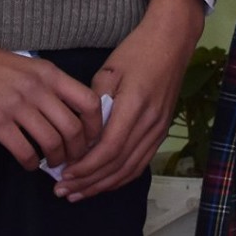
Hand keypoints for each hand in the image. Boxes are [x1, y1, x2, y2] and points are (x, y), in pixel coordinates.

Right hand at [0, 5, 102, 170]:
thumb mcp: (27, 66)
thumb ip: (46, 85)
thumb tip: (64, 113)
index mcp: (49, 73)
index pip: (88, 101)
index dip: (96, 125)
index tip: (92, 138)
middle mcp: (38, 89)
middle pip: (74, 128)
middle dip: (78, 150)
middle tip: (74, 159)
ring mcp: (17, 105)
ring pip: (52, 142)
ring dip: (56, 159)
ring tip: (53, 164)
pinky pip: (24, 150)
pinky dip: (31, 163)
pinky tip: (29, 163)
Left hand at [54, 0, 204, 201]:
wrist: (172, 40)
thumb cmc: (137, 50)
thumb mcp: (109, 70)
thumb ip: (95, 105)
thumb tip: (81, 135)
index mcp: (135, 105)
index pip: (109, 149)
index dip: (86, 167)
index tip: (63, 175)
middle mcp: (150, 122)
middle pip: (118, 164)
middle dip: (89, 182)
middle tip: (63, 191)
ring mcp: (159, 128)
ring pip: (130, 168)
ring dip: (103, 185)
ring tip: (78, 194)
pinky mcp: (162, 130)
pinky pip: (141, 162)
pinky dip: (121, 177)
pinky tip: (104, 183)